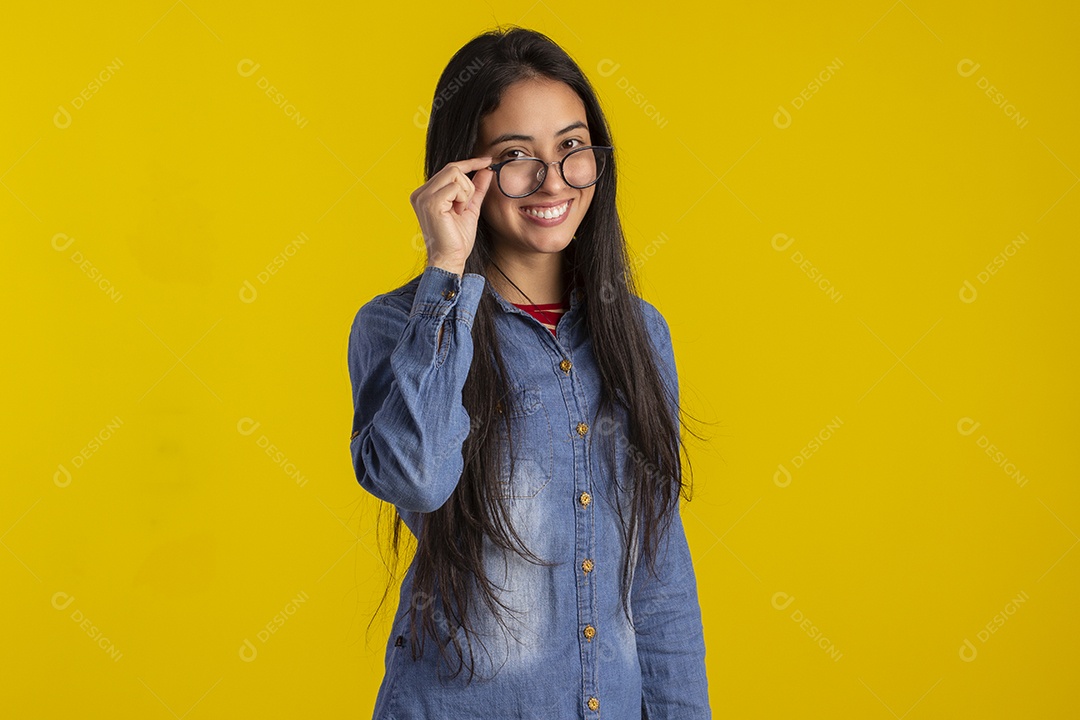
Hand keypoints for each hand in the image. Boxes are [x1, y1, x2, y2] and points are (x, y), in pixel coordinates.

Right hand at [409, 156, 493, 275]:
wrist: (450, 259)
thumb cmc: (457, 239)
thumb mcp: (470, 208)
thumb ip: (476, 189)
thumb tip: (486, 170)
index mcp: (426, 194)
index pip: (449, 169)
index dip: (470, 162)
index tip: (487, 160)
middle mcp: (420, 193)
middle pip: (453, 168)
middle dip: (468, 185)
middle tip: (466, 206)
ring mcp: (423, 197)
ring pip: (455, 174)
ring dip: (466, 193)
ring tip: (460, 211)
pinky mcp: (430, 202)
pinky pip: (455, 186)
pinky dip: (463, 199)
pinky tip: (457, 213)